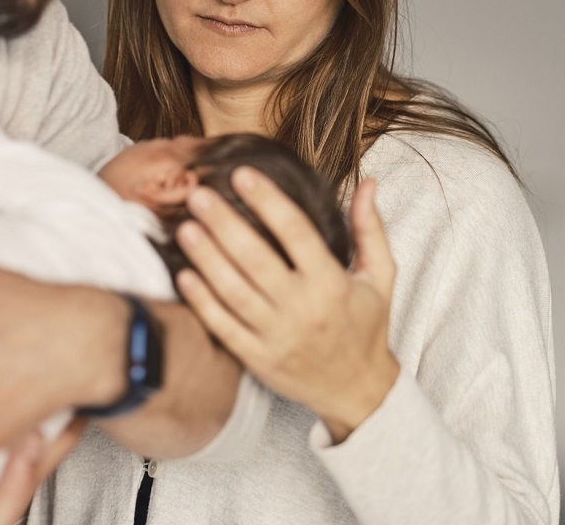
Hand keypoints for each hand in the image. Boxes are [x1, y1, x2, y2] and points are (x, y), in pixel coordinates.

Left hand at [175, 172, 399, 442]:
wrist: (357, 391)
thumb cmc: (366, 326)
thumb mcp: (380, 277)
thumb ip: (370, 228)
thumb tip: (368, 182)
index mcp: (332, 283)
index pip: (296, 233)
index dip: (267, 200)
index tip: (242, 174)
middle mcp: (303, 309)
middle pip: (255, 258)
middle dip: (224, 223)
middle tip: (198, 194)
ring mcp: (277, 336)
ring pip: (234, 291)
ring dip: (206, 258)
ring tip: (185, 228)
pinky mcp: (257, 359)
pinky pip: (223, 326)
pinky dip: (201, 302)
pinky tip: (184, 275)